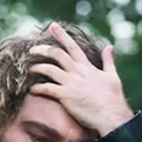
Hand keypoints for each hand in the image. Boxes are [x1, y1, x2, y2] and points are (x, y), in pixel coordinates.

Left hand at [29, 22, 133, 136]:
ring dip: (37, 67)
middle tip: (31, 49)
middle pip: (56, 54)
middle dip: (42, 49)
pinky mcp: (66, 96)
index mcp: (87, 66)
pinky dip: (38, 88)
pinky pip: (47, 88)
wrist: (111, 115)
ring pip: (49, 69)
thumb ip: (108, 61)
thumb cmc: (113, 99)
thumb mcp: (112, 76)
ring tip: (28, 68)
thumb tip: (109, 47)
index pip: (72, 46)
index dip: (61, 35)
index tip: (52, 26)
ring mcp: (71, 83)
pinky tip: (32, 89)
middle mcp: (77, 71)